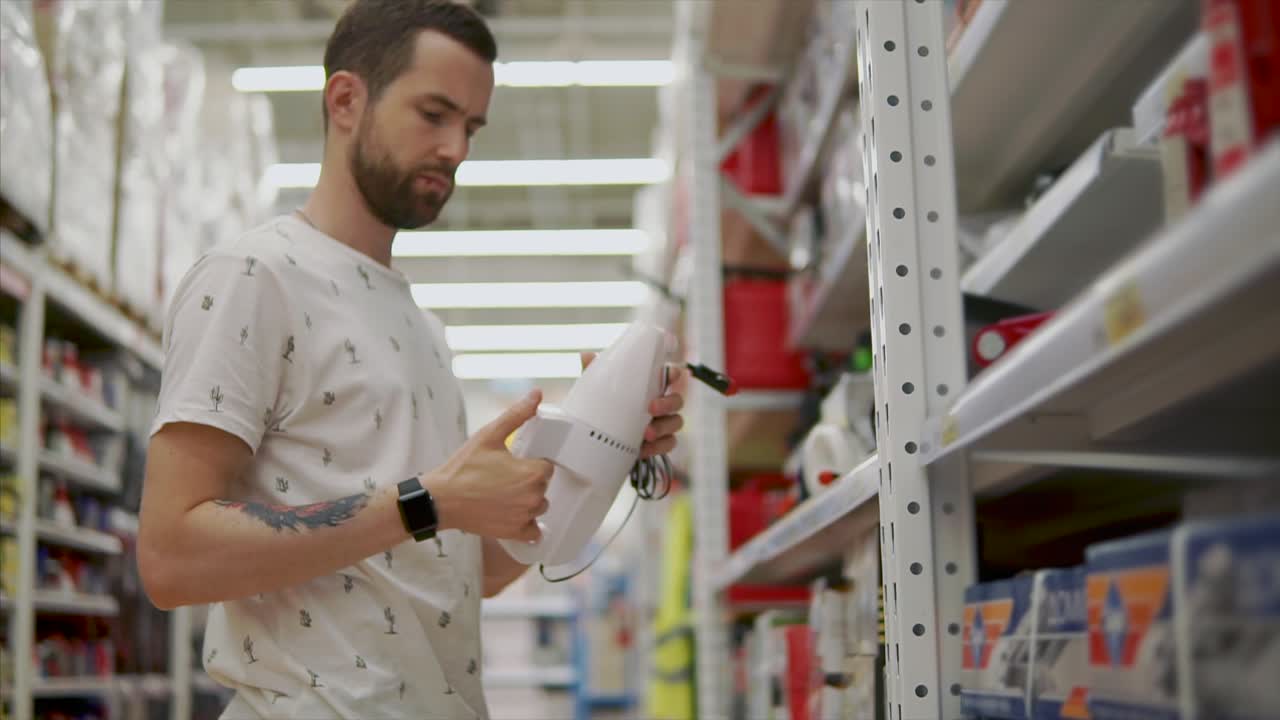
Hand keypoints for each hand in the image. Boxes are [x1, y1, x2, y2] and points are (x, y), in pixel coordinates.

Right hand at [424, 391, 551, 541]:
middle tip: (505, 476)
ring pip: (539, 507)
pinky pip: (533, 531)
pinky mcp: (514, 533)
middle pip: (543, 486)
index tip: (516, 462)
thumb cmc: (463, 468)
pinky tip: (513, 514)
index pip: (547, 466)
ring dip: (528, 501)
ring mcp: (525, 518)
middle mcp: (534, 498)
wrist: (441, 499)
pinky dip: (527, 525)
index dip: (532, 462)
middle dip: (529, 480)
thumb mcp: (489, 435)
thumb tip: (536, 395)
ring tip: (505, 494)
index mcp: (533, 474)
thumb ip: (517, 415)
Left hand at [580, 352, 684, 458]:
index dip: (674, 374)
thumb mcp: (596, 390)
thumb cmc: (604, 407)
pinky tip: (643, 449)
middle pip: (677, 400)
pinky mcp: (659, 444)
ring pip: (676, 422)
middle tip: (651, 408)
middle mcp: (661, 404)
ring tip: (646, 434)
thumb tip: (585, 355)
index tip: (670, 374)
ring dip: (663, 428)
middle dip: (668, 404)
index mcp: (650, 387)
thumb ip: (594, 372)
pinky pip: (669, 444)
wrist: (596, 439)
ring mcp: (662, 424)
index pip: (670, 376)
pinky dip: (658, 447)